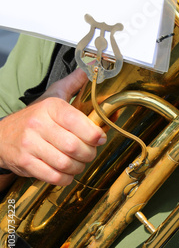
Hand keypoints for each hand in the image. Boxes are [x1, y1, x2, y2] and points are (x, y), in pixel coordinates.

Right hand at [0, 69, 105, 185]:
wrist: (1, 136)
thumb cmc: (34, 117)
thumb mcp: (52, 96)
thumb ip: (73, 84)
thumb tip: (89, 70)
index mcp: (50, 107)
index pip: (77, 122)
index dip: (94, 134)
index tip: (99, 138)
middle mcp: (38, 125)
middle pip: (75, 146)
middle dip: (89, 153)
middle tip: (89, 152)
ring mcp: (30, 145)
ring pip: (66, 163)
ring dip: (78, 167)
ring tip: (78, 162)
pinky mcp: (25, 163)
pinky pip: (54, 176)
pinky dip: (66, 178)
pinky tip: (67, 172)